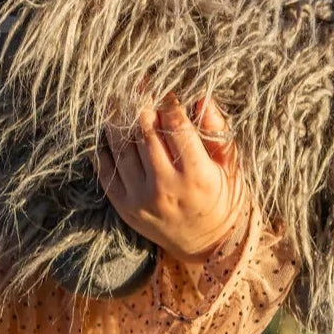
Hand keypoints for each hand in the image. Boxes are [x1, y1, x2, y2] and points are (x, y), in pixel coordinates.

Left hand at [96, 93, 247, 264]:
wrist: (208, 247)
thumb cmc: (223, 199)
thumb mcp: (230, 166)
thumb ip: (216, 131)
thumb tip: (201, 98)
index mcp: (197, 175)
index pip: (176, 125)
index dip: (168, 101)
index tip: (164, 88)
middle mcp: (166, 187)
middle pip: (144, 132)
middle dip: (139, 103)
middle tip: (135, 85)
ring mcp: (141, 199)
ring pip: (121, 148)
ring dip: (116, 119)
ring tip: (116, 99)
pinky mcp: (125, 208)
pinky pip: (106, 170)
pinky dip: (103, 147)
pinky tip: (106, 130)